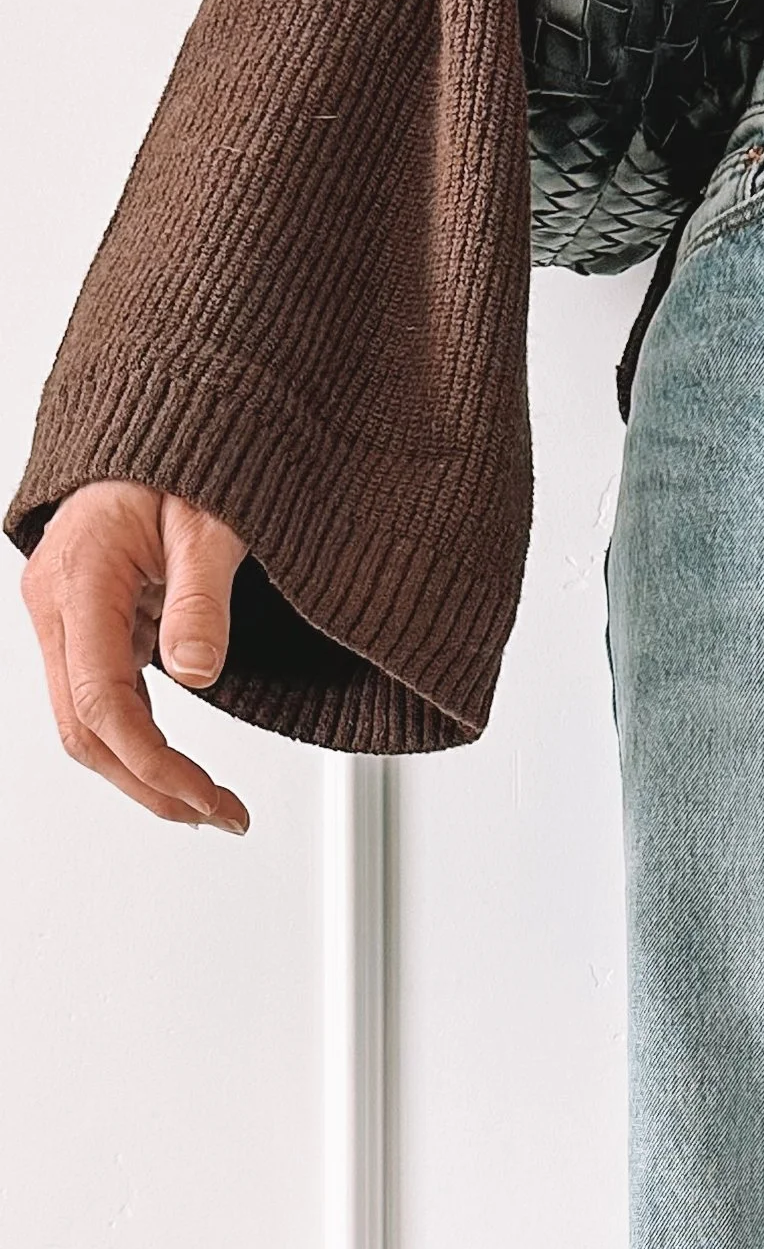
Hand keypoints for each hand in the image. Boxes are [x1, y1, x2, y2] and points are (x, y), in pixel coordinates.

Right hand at [21, 482, 250, 830]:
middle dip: (151, 785)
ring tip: (209, 805)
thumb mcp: (210, 522)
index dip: (153, 765)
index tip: (207, 799)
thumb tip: (195, 674)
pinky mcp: (84, 627)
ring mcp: (65, 618)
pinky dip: (140, 743)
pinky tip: (181, 766)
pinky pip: (101, 702)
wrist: (159, 432)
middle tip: (221, 815)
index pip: (102, 703)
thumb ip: (202, 598)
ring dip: (145, 774)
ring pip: (87, 725)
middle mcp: (56, 603)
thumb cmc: (181, 461)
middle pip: (85, 730)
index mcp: (79, 578)